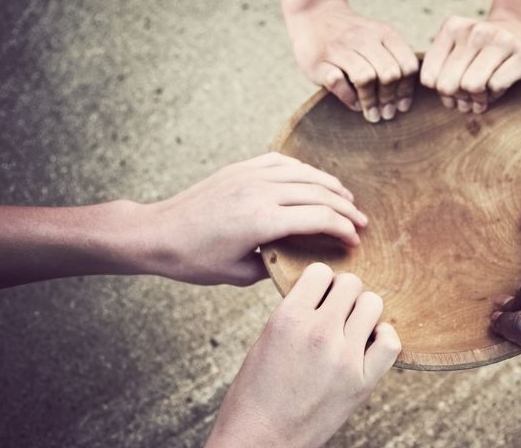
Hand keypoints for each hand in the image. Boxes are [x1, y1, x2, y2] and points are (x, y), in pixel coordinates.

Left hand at [145, 152, 367, 285]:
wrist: (158, 233)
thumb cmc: (195, 260)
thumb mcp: (239, 274)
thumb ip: (275, 265)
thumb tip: (299, 261)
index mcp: (263, 221)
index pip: (319, 218)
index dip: (343, 229)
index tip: (355, 241)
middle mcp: (260, 192)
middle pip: (319, 194)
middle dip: (346, 209)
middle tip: (362, 223)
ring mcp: (250, 175)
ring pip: (305, 174)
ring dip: (331, 186)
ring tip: (347, 199)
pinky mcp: (241, 168)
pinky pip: (283, 163)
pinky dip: (305, 171)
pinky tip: (314, 180)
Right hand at [205, 263, 400, 447]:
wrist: (260, 440)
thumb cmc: (256, 393)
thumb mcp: (267, 339)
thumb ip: (297, 313)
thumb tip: (324, 293)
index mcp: (288, 318)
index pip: (321, 272)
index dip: (320, 282)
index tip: (318, 296)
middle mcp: (318, 332)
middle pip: (351, 284)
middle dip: (343, 294)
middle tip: (336, 313)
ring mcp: (344, 357)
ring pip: (373, 304)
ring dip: (363, 312)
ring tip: (352, 327)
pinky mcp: (362, 382)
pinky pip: (391, 342)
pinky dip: (384, 337)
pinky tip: (370, 342)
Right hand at [282, 0, 418, 122]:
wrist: (314, 17)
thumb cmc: (352, 39)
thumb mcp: (378, 39)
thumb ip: (394, 61)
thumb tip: (403, 101)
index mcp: (384, 33)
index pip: (407, 65)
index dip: (406, 90)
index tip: (402, 106)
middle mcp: (363, 38)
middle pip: (389, 74)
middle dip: (389, 99)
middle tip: (386, 114)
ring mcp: (340, 48)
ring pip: (365, 78)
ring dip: (370, 102)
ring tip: (372, 114)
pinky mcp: (318, 61)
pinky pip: (337, 82)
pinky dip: (348, 97)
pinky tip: (353, 103)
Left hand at [420, 3, 520, 113]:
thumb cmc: (483, 52)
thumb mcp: (456, 52)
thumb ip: (440, 72)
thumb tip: (448, 100)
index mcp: (453, 28)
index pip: (429, 78)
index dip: (441, 92)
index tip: (454, 88)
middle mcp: (476, 30)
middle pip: (448, 85)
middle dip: (459, 97)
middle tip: (470, 94)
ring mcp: (502, 40)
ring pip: (472, 86)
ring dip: (478, 97)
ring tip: (485, 92)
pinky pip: (496, 86)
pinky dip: (496, 94)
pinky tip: (501, 86)